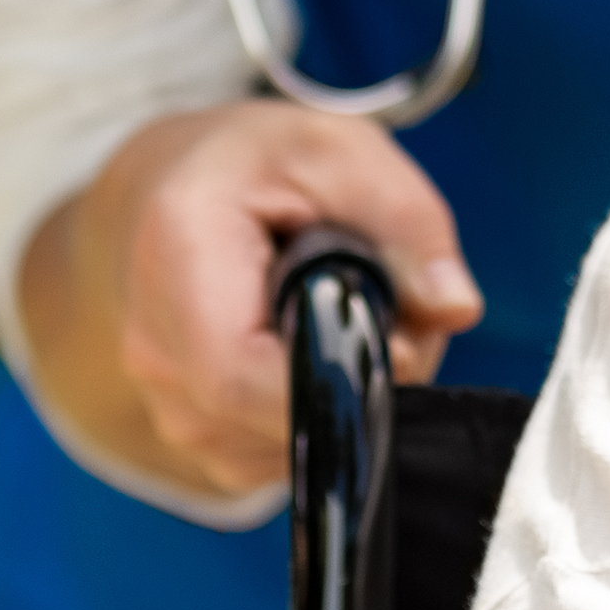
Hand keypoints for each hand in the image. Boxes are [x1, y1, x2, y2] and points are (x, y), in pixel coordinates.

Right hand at [17, 102, 484, 504]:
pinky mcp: (200, 441)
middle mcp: (155, 351)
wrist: (167, 193)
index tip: (397, 340)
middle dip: (364, 383)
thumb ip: (406, 221)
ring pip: (291, 447)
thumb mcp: (341, 152)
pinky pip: (282, 457)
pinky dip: (325, 415)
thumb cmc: (257, 166)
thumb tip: (454, 307)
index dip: (334, 377)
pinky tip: (318, 350)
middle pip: (277, 420)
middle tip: (394, 311)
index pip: (239, 374)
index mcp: (176, 258)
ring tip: (349, 318)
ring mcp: (169, 407)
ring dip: (349, 399)